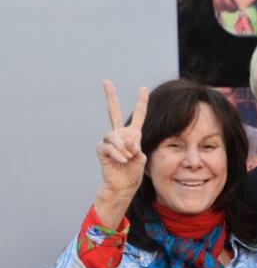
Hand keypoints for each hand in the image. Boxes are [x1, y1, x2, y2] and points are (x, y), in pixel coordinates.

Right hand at [94, 80, 148, 226]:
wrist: (124, 186)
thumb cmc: (133, 172)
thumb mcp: (141, 158)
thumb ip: (136, 146)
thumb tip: (126, 140)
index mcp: (133, 134)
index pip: (138, 115)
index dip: (141, 102)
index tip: (143, 88)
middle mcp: (119, 134)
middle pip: (113, 111)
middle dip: (110, 96)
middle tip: (106, 81)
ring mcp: (109, 141)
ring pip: (114, 135)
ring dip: (123, 147)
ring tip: (128, 158)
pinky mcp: (102, 149)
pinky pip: (109, 146)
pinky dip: (118, 154)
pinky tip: (122, 160)